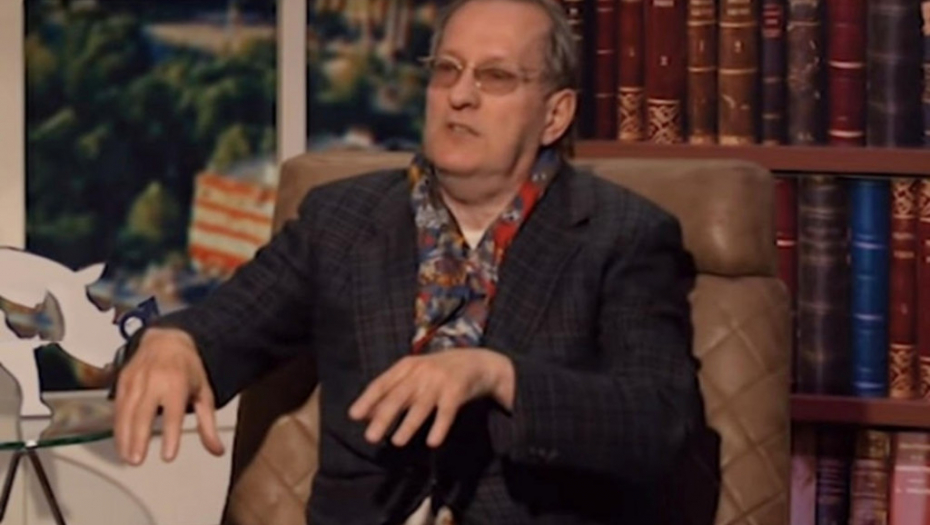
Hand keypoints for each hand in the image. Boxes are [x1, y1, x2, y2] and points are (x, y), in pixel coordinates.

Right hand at [113, 327, 224, 464]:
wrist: (166, 339)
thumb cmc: (188, 369)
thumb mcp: (203, 393)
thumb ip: (208, 424)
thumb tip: (218, 451)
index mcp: (177, 383)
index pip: (173, 413)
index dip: (171, 435)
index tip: (168, 457)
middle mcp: (154, 380)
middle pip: (144, 413)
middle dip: (139, 438)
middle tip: (137, 461)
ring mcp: (136, 380)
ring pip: (126, 412)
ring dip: (124, 437)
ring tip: (127, 458)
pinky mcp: (123, 381)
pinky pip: (118, 407)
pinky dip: (118, 426)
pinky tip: (120, 443)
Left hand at [348, 348, 514, 447]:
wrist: (478, 362)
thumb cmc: (438, 372)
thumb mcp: (414, 376)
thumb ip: (391, 391)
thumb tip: (364, 414)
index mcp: (407, 366)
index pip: (382, 383)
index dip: (368, 399)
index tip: (353, 416)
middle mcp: (421, 372)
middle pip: (399, 396)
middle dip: (383, 417)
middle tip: (370, 437)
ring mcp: (440, 381)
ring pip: (421, 406)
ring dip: (408, 425)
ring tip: (396, 442)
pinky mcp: (458, 392)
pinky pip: (447, 413)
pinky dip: (439, 427)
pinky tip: (432, 443)